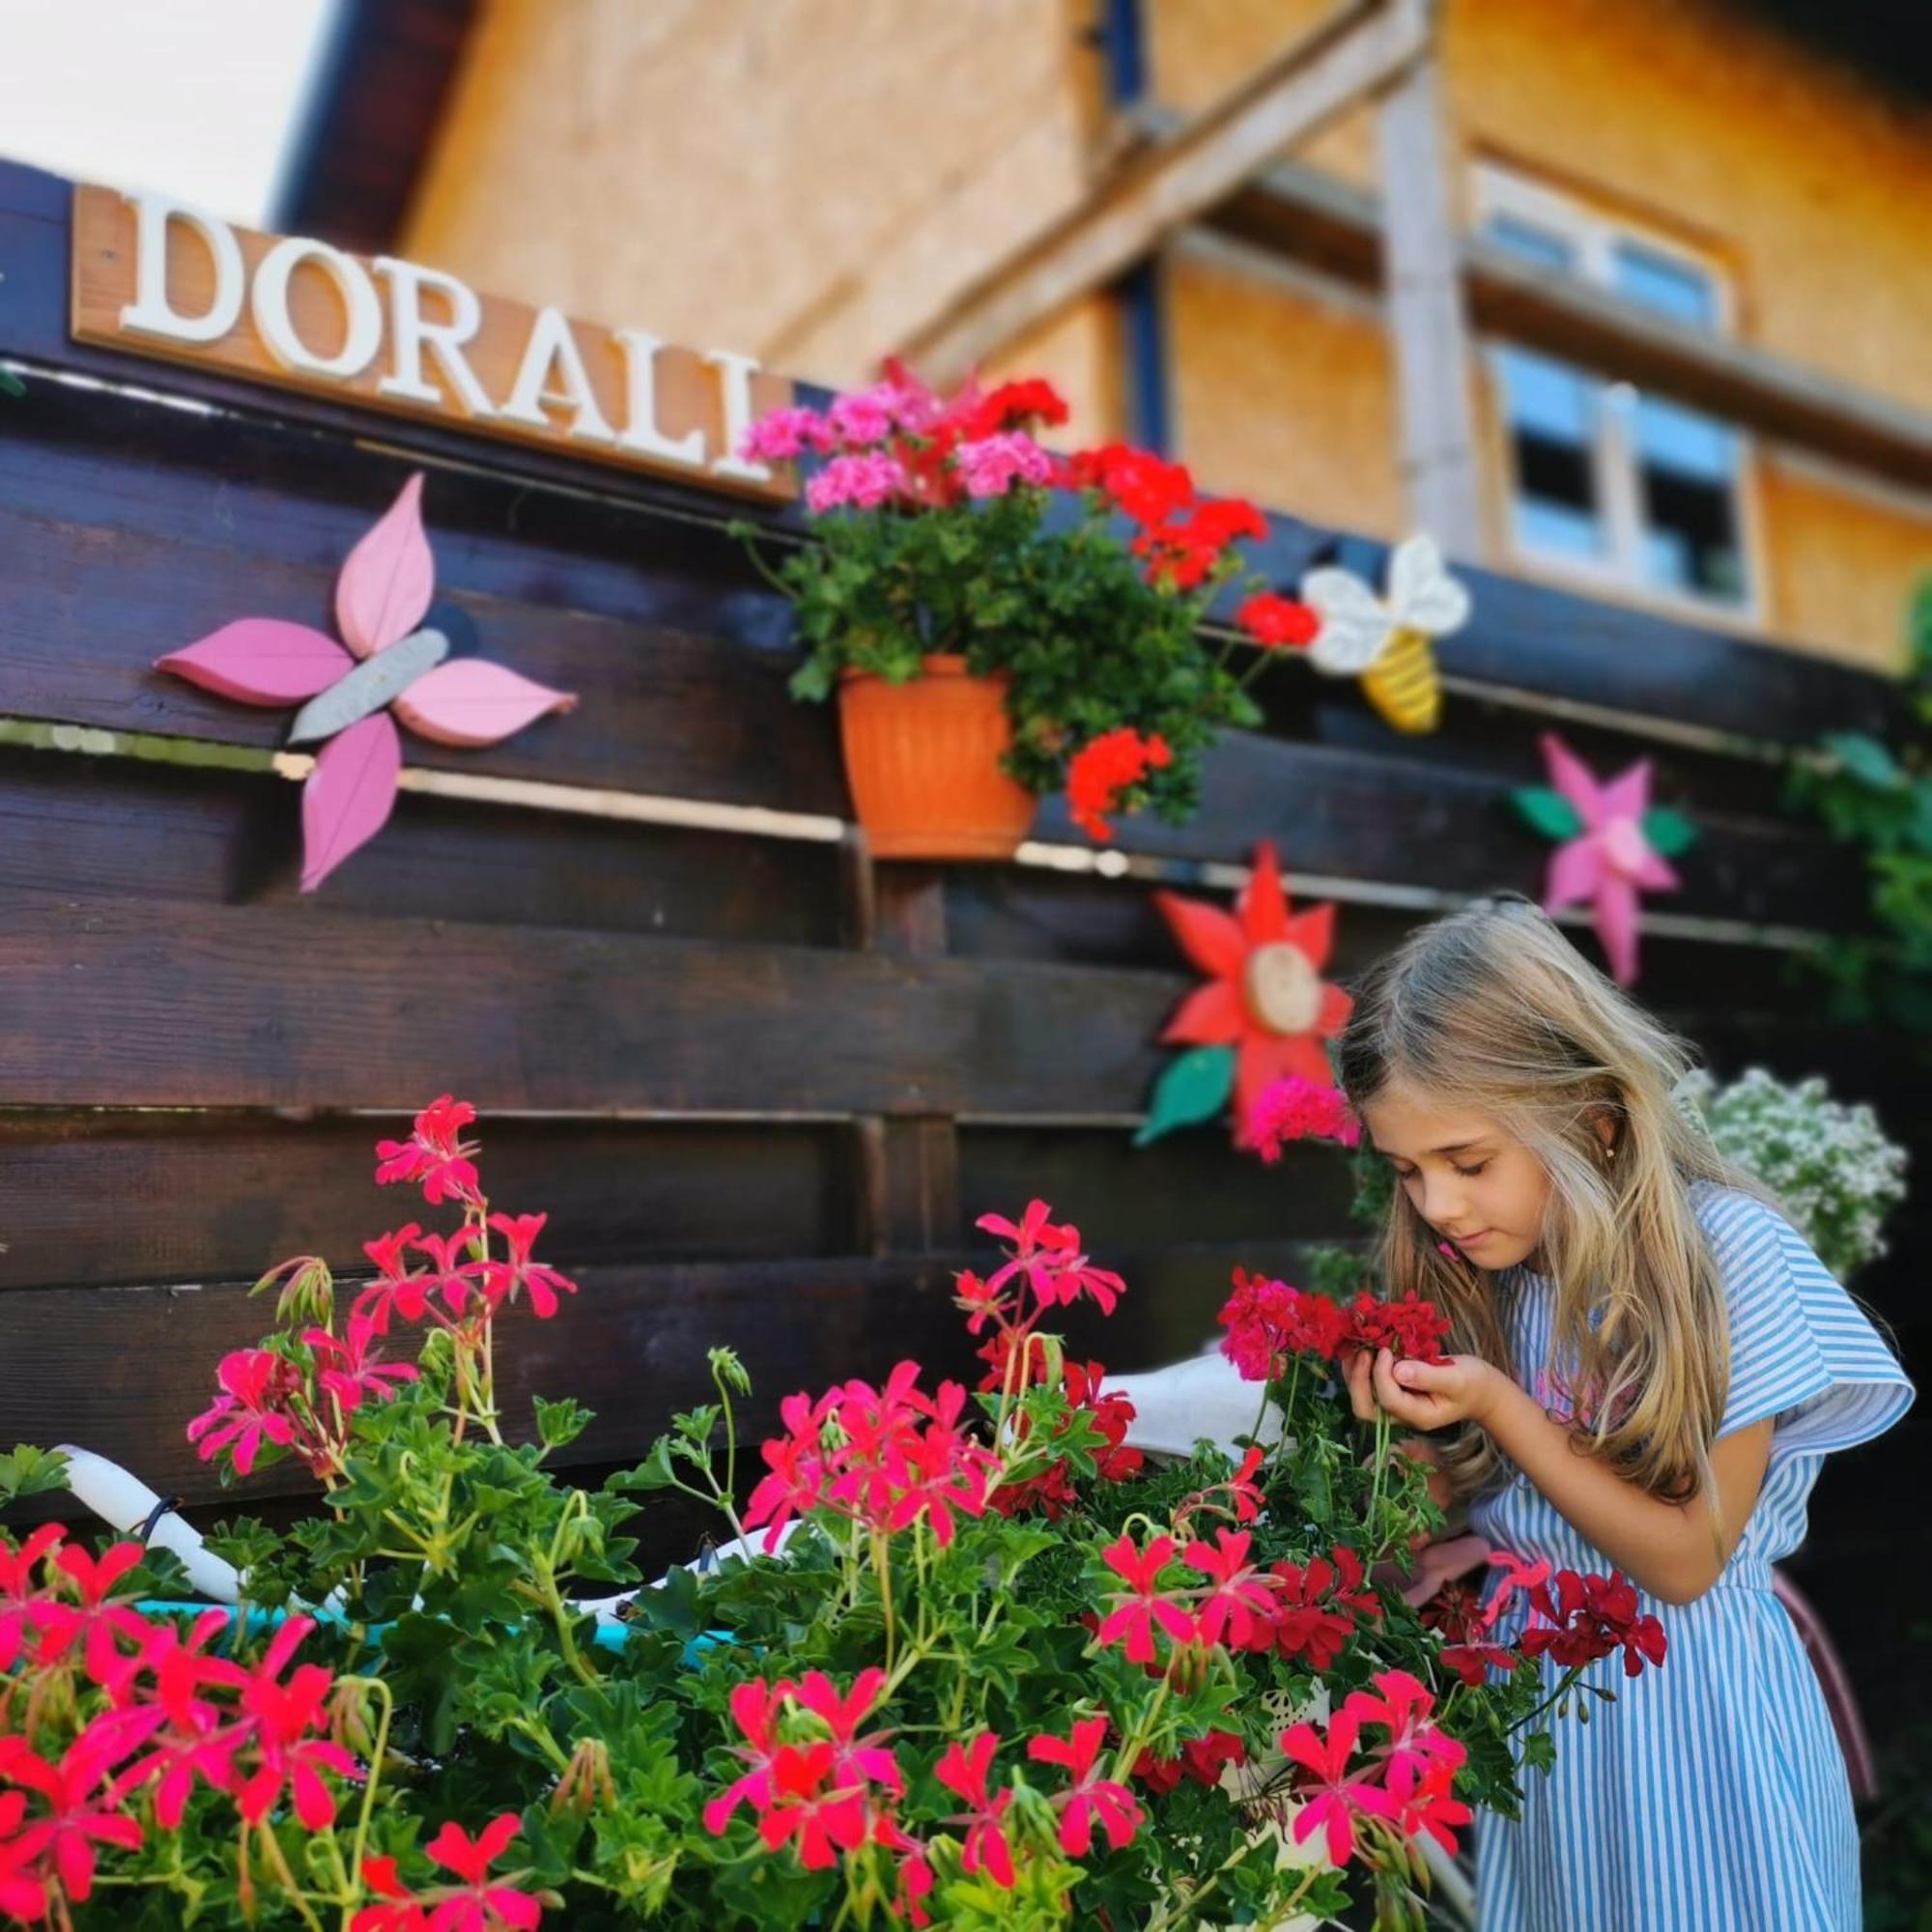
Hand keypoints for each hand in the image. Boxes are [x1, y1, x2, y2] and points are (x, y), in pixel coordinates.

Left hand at [1345, 1346, 1501, 1432]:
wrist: (1481, 1391)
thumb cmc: (1473, 1384)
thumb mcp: (1457, 1378)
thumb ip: (1428, 1376)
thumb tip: (1398, 1370)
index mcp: (1419, 1415)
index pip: (1389, 1400)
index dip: (1381, 1375)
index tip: (1385, 1350)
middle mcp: (1402, 1414)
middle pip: (1365, 1409)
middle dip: (1358, 1380)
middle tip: (1362, 1352)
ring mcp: (1395, 1405)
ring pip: (1362, 1397)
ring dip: (1354, 1372)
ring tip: (1355, 1346)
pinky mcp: (1393, 1391)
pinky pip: (1368, 1385)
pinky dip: (1360, 1367)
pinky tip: (1362, 1347)